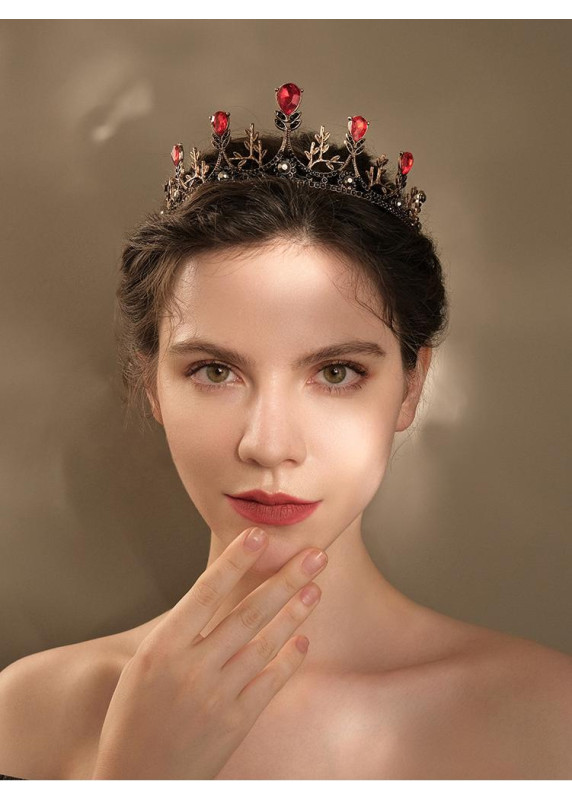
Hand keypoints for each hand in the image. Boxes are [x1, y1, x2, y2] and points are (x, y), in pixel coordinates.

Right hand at [91, 526, 327, 778]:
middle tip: (315, 555)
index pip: (206, 592)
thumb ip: (179, 633)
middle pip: (248, 612)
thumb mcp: (142, 667)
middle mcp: (192, 668)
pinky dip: (289, 659)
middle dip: (286, 579)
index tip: (259, 535)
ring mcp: (217, 696)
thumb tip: (217, 595)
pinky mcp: (236, 722)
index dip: (235, 561)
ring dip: (294, 613)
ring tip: (315, 588)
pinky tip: (303, 639)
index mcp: (163, 648)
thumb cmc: (135, 719)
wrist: (138, 781)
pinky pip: (271, 683)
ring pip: (266, 643)